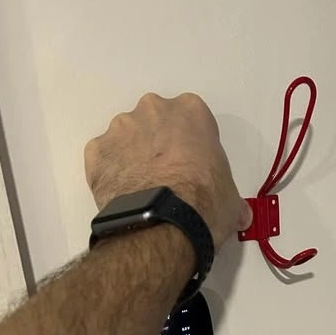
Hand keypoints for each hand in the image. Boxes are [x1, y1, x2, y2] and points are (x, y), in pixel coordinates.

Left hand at [85, 92, 251, 248]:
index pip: (192, 121)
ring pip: (126, 139)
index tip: (193, 167)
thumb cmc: (204, 202)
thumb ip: (229, 196)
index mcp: (190, 111)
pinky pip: (104, 160)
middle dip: (158, 146)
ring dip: (133, 158)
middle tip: (166, 178)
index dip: (192, 146)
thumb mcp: (230, 198)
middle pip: (155, 123)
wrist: (164, 224)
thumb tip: (238, 214)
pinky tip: (123, 197)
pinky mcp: (97, 152)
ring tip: (143, 192)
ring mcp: (120, 129)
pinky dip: (111, 175)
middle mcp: (152, 110)